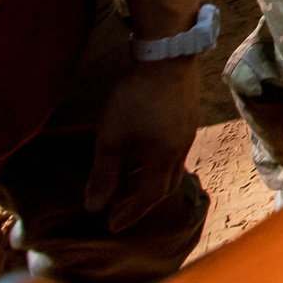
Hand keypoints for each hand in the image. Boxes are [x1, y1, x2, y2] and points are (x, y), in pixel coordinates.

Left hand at [85, 58, 197, 232]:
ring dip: (149, 182)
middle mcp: (181, 150)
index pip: (148, 197)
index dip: (130, 214)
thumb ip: (104, 173)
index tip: (112, 225)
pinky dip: (156, 164)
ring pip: (171, 169)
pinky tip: (141, 154)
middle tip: (119, 209)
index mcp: (163, 158)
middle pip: (164, 187)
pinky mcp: (188, 119)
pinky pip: (174, 152)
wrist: (168, 58)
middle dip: (141, 202)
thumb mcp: (112, 136)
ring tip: (126, 182)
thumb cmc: (137, 97)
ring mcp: (188, 134)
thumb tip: (94, 207)